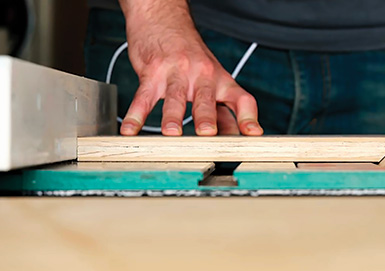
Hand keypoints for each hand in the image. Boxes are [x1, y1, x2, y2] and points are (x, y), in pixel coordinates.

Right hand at [118, 0, 262, 135]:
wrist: (163, 21)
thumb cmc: (190, 55)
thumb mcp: (212, 78)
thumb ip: (221, 108)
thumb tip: (232, 136)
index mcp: (220, 80)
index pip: (241, 98)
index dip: (248, 117)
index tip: (253, 134)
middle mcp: (202, 76)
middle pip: (207, 98)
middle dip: (207, 117)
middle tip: (207, 133)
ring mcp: (176, 74)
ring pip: (175, 97)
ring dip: (173, 117)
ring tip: (172, 133)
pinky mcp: (152, 73)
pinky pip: (143, 97)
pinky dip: (136, 115)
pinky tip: (131, 129)